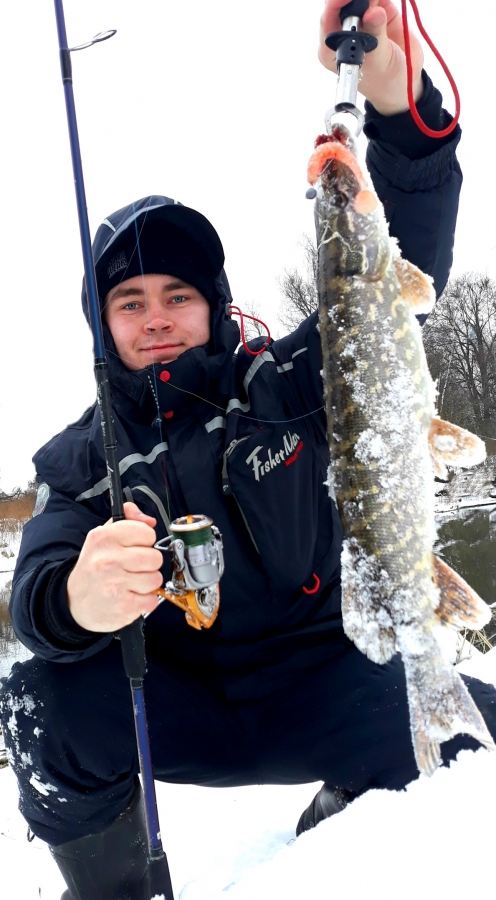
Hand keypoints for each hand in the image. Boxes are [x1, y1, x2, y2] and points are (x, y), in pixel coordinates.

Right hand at [67, 502, 163, 631]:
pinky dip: (145, 601)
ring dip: (147, 583)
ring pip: (156, 579)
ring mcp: (116, 584)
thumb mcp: (103, 537)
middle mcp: (108, 560)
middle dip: (149, 564)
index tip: (135, 547)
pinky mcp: (124, 606)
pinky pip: (152, 599)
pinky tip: (130, 597)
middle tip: (134, 568)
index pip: (147, 532)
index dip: (145, 541)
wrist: (74, 602)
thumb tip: (149, 520)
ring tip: (130, 583)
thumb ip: (128, 521)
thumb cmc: (94, 568)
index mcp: (103, 538)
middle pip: (155, 558)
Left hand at [319, 0, 423, 115]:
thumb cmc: (384, 80)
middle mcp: (344, 30)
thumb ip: (375, 35)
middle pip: (342, 3)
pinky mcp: (379, 10)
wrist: (405, 80)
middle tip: (368, 2)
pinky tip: (383, 3)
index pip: (328, 19)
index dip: (335, 3)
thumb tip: (373, 12)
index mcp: (334, 48)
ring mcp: (362, 19)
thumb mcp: (379, 62)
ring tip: (380, 5)